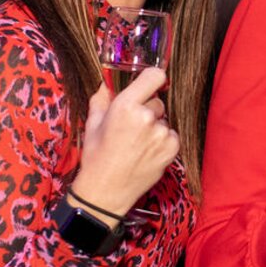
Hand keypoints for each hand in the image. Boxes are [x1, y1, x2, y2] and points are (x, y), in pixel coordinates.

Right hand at [73, 69, 179, 220]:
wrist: (106, 191)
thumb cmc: (97, 156)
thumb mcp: (93, 124)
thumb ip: (102, 99)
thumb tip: (106, 83)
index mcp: (126, 106)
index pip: (155, 76)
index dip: (153, 78)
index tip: (150, 83)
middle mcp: (147, 117)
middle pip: (157, 101)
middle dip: (147, 109)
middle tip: (132, 126)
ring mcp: (162, 134)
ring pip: (164, 120)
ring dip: (155, 127)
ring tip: (137, 143)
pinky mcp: (172, 148)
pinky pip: (171, 135)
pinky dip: (162, 141)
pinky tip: (146, 152)